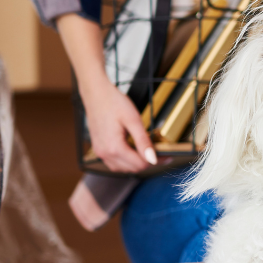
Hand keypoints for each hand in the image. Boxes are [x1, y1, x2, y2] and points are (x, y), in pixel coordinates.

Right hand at [56, 13, 156, 173]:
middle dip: (148, 162)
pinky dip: (125, 160)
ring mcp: (100, 152)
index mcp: (114, 147)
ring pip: (123, 168)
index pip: (140, 165)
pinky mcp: (99, 149)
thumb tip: (153, 159)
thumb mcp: (133, 120)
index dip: (156, 161)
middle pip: (133, 169)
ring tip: (146, 150)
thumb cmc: (113, 102)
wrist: (96, 93)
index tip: (167, 155)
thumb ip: (143, 141)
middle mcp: (105, 153)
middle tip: (159, 151)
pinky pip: (114, 163)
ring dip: (136, 163)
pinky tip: (132, 150)